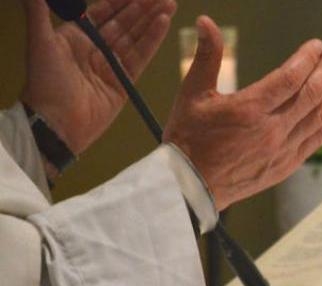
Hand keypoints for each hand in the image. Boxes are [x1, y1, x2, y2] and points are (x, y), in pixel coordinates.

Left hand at [20, 0, 175, 154]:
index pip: (102, 13)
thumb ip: (37, 14)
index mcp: (76, 37)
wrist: (57, 123)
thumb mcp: (40, 43)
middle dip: (143, 8)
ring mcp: (111, 65)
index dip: (121, 1)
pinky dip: (152, 40)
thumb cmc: (45, 83)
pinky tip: (163, 24)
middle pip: (124, 23)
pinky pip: (141, 56)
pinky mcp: (124, 82)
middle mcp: (96, 49)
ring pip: (135, 37)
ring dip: (152, 21)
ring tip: (170, 5)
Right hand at [164, 16, 321, 210]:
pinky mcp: (287, 164)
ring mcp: (283, 149)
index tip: (319, 44)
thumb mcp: (192, 94)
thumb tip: (204, 21)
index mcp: (248, 110)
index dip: (307, 59)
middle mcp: (271, 130)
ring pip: (319, 115)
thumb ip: (206, 56)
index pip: (289, 79)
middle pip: (311, 94)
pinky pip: (319, 140)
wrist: (190, 187)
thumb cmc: (188, 139)